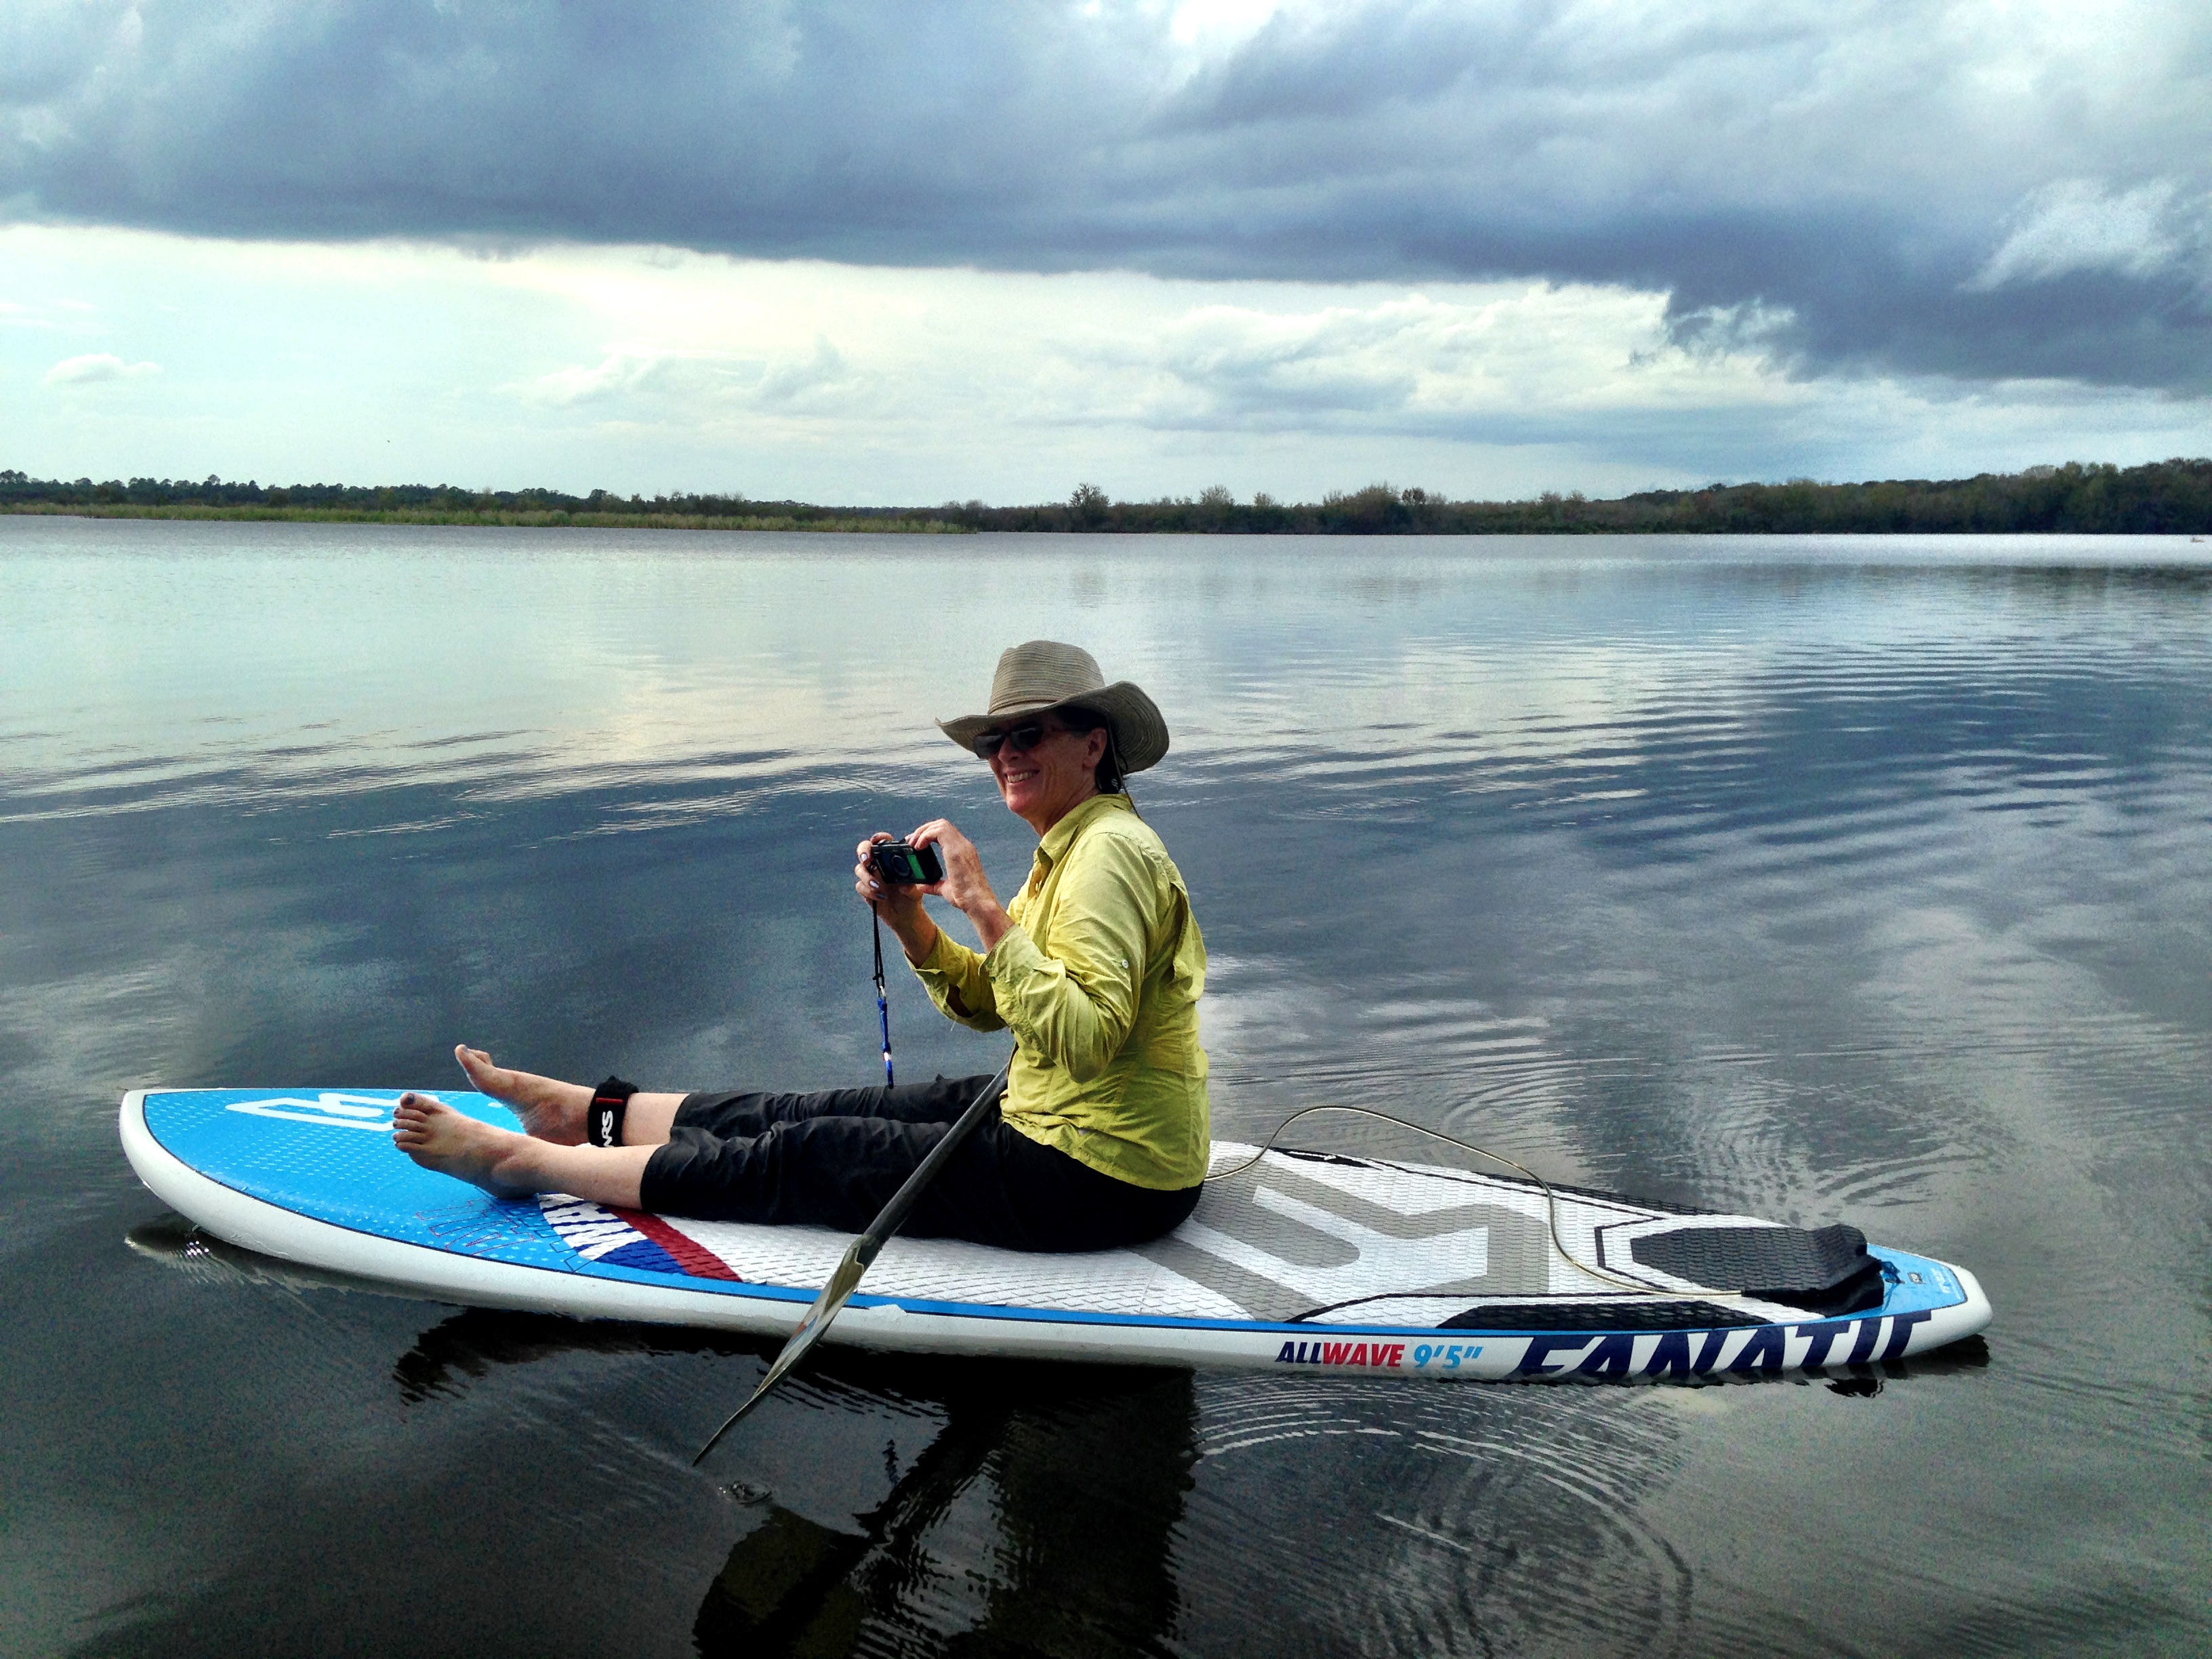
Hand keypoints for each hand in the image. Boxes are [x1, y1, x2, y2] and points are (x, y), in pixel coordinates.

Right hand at [856, 834, 936, 960]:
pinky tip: (881, 897)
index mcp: (891, 857)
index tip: (877, 841)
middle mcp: (878, 863)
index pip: (882, 841)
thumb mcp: (916, 889)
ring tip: (878, 886)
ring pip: (859, 869)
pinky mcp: (865, 889)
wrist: (905, 913)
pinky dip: (869, 891)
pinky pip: (860, 886)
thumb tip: (904, 885)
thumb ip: (912, 885)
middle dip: (863, 852)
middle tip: (868, 860)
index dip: (878, 837)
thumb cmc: (912, 895)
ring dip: (867, 877)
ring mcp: (870, 875)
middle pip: (863, 849)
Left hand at [907, 819, 1012, 951]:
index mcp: (963, 852)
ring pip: (940, 824)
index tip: (915, 843)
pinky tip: (918, 847)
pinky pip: (938, 832)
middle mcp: (964, 845)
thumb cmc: (966, 898)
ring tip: (913, 844)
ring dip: (923, 831)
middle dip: (923, 829)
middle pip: (941, 824)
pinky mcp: (956, 850)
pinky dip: (925, 836)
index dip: (928, 833)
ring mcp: (961, 846)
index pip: (945, 832)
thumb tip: (922, 886)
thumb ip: (934, 885)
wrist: (977, 903)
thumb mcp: (945, 889)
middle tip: (911, 841)